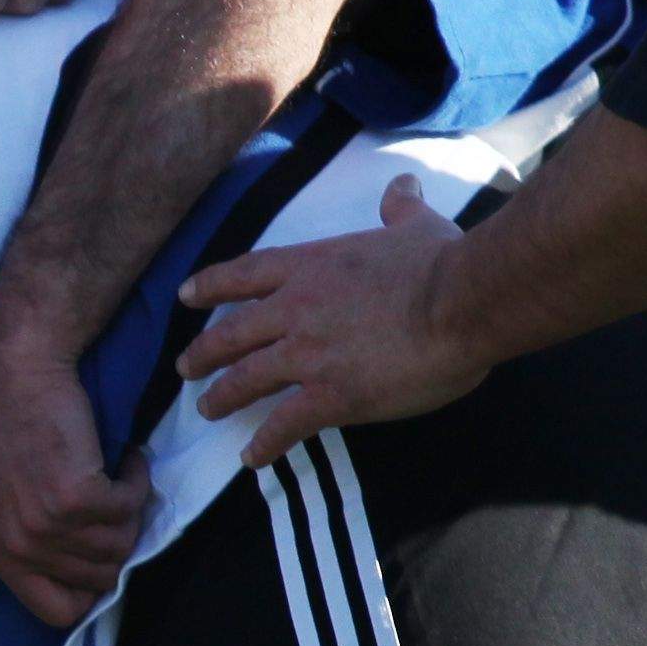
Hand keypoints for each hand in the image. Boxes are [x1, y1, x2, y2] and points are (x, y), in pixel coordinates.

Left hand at [0, 319, 138, 625]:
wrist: (15, 377)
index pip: (55, 611)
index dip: (87, 592)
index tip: (97, 554)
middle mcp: (19, 547)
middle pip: (98, 580)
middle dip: (115, 543)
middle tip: (112, 504)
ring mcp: (47, 525)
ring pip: (120, 546)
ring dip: (130, 511)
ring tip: (116, 478)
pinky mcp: (77, 497)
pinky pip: (130, 509)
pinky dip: (136, 482)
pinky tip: (124, 460)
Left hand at [174, 175, 484, 466]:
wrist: (462, 303)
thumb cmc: (443, 262)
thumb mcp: (417, 225)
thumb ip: (399, 209)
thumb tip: (401, 186)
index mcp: (312, 266)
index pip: (244, 274)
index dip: (210, 286)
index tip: (185, 296)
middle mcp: (296, 310)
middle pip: (231, 333)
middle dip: (203, 352)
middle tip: (184, 368)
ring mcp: (307, 356)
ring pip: (245, 380)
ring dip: (221, 398)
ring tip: (208, 411)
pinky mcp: (330, 396)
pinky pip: (283, 426)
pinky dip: (263, 445)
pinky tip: (251, 459)